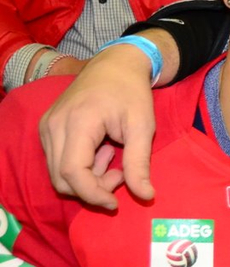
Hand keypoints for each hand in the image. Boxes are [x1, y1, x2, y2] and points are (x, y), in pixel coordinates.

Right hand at [39, 44, 156, 209]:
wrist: (116, 64)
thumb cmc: (132, 93)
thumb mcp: (143, 127)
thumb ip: (139, 163)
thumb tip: (145, 196)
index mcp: (77, 122)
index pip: (72, 173)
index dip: (93, 194)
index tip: (116, 202)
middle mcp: (54, 125)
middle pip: (61, 178)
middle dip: (92, 187)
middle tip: (120, 173)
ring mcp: (47, 126)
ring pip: (57, 173)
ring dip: (87, 177)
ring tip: (112, 155)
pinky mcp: (47, 128)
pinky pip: (57, 161)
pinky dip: (80, 166)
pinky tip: (101, 149)